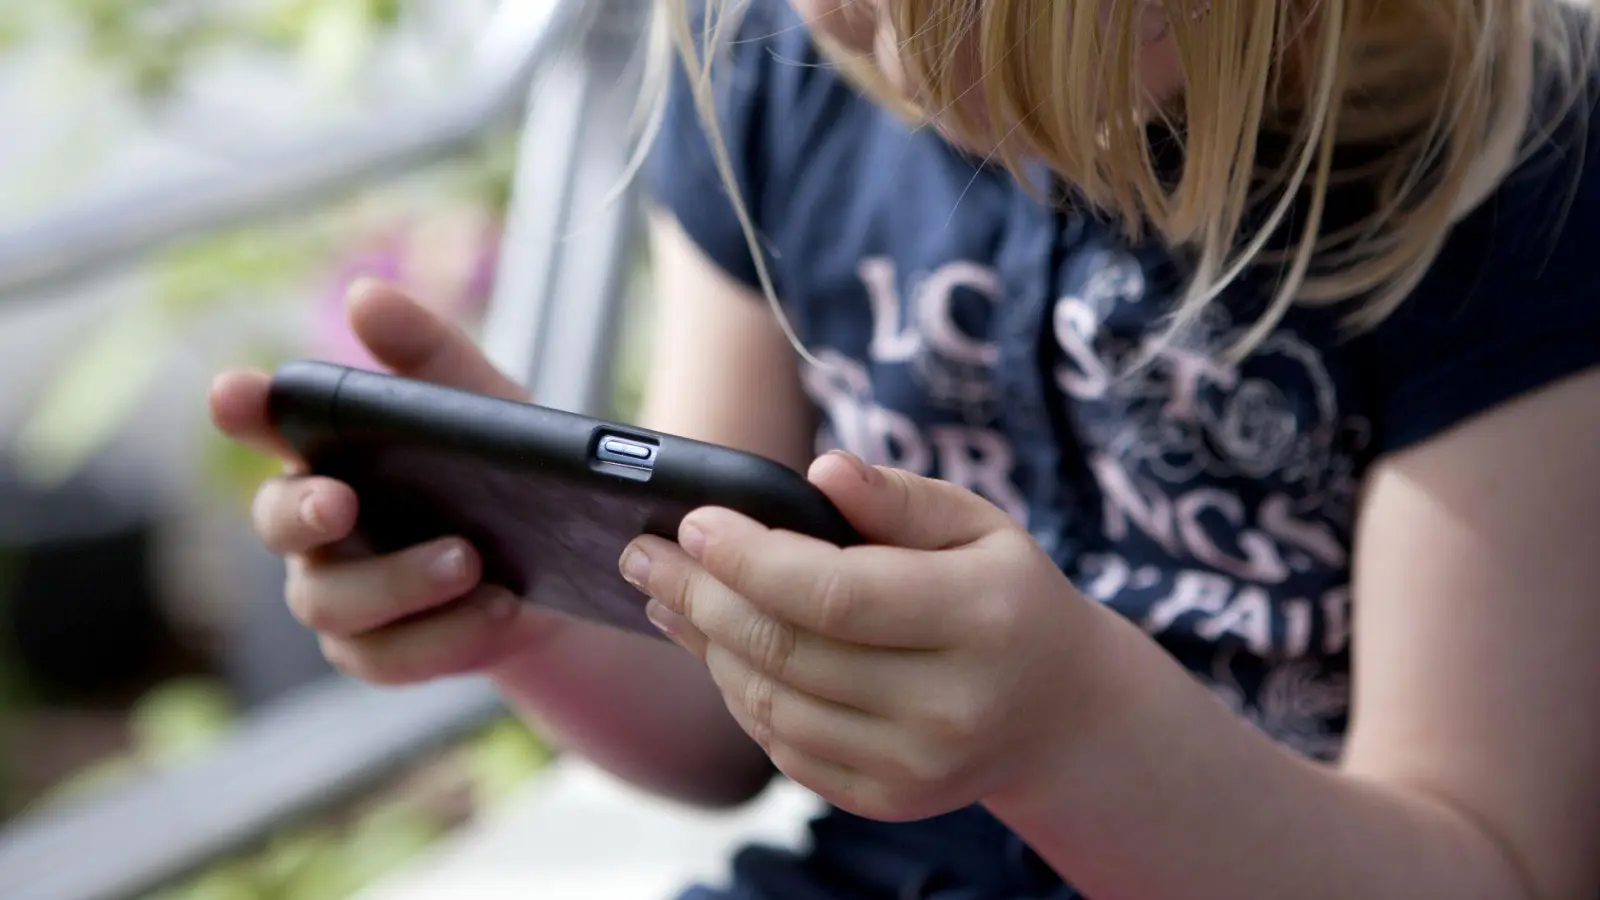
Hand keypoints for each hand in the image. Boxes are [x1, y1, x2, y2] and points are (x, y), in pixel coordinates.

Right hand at [211, 280, 561, 684]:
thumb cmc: (501, 480)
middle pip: (278, 521)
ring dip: (399, 581)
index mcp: (328, 453)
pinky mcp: (376, 653)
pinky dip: (442, 636)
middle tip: (344, 502)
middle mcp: (317, 528)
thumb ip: (427, 354)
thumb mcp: (485, 409)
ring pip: (331, 603)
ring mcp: (339, 596)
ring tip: (470, 560)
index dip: (243, 408)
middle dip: (303, 510)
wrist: (557, 578)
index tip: (234, 390)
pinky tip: (495, 608)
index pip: (266, 424)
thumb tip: (364, 295)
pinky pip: (386, 658)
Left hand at [619, 451, 1113, 821]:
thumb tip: (820, 470)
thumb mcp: (976, 524)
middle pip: (789, 652)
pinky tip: (718, 650)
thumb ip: (899, 497)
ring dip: (707, 647)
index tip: (693, 522)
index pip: (834, 593)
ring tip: (669, 598)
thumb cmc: (1002, 594)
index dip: (750, 558)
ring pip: (773, 705)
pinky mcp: (890, 799)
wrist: (1058, 708)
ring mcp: (919, 766)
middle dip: (701, 598)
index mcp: (981, 617)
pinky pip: (785, 747)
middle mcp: (952, 705)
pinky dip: (740, 695)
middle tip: (644, 555)